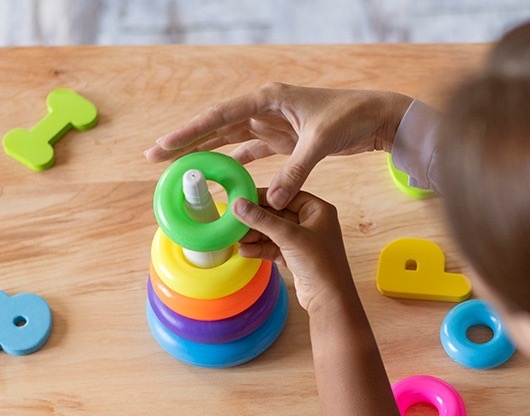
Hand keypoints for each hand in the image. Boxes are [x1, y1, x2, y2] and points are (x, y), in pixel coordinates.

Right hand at [145, 83, 412, 209]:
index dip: (190, 132)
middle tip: (154, 158)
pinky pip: (251, 152)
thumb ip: (295, 171)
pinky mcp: (283, 140)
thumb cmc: (350, 118)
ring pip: (230, 140)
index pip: (220, 116)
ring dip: (206, 153)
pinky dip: (234, 164)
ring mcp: (272, 124)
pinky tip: (217, 176)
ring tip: (178, 167)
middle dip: (187, 142)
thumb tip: (271, 202)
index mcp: (268, 99)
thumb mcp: (320, 143)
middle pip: (216, 127)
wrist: (375, 118)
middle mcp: (265, 108)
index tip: (164, 145)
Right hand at [231, 188, 356, 314]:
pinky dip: (261, 249)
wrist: (329, 299)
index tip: (243, 199)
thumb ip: (262, 219)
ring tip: (238, 239)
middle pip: (278, 215)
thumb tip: (238, 204)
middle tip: (235, 220)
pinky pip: (275, 248)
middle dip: (257, 220)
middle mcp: (313, 223)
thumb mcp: (288, 236)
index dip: (265, 197)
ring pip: (274, 233)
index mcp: (318, 211)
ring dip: (256, 236)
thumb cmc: (319, 263)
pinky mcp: (297, 258)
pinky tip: (245, 251)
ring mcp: (305, 242)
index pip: (287, 196)